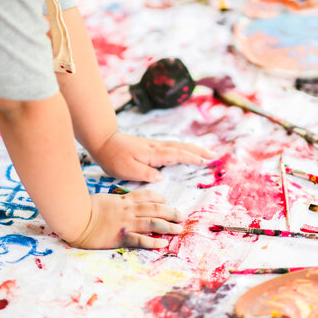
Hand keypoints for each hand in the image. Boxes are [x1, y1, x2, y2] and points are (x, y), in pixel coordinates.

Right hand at [68, 189, 183, 248]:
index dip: (160, 198)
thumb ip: (116, 201)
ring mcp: (126, 223)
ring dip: (168, 226)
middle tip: (182, 216)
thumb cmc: (84, 207)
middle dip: (171, 212)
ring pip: (153, 223)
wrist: (75, 217)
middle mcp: (129, 210)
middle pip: (156, 209)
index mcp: (124, 200)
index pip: (147, 196)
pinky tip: (163, 244)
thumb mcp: (104, 198)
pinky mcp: (121, 237)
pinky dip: (153, 242)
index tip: (167, 201)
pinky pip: (141, 240)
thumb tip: (120, 202)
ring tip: (179, 229)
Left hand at [93, 131, 215, 181]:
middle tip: (214, 155)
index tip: (205, 161)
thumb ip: (144, 173)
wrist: (103, 141)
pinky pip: (171, 147)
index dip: (191, 158)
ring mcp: (154, 146)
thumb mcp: (126, 169)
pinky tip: (185, 152)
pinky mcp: (150, 147)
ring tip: (205, 153)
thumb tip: (160, 177)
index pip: (176, 155)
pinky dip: (182, 149)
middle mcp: (156, 147)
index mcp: (153, 153)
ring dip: (192, 149)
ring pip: (177, 146)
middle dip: (198, 151)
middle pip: (181, 147)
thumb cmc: (113, 157)